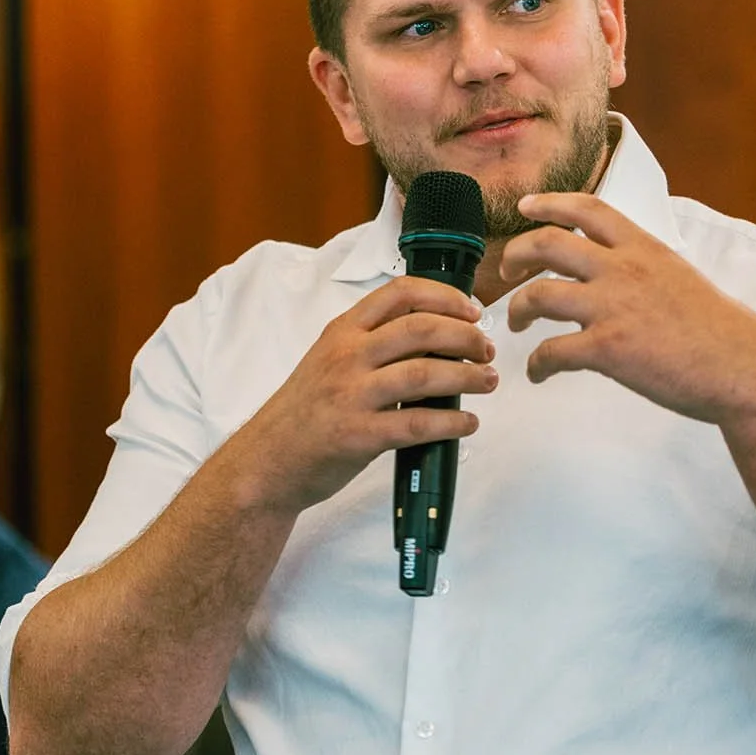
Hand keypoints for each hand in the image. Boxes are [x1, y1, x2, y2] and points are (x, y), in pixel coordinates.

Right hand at [224, 275, 497, 512]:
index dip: (445, 297)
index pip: (400, 293)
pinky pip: (418, 424)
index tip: (472, 311)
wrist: (267, 460)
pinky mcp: (358, 435)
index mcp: (342, 331)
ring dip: (468, 377)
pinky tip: (468, 423)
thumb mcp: (329, 360)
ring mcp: (351, 395)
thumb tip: (437, 338)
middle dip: (465, 337)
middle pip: (421, 328)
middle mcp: (346, 356)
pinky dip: (452, 423)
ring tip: (488, 382)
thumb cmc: (306, 411)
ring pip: (424, 373)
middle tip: (486, 350)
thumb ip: (372, 344)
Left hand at [501, 193, 755, 424]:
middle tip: (507, 271)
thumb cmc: (720, 331)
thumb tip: (619, 274)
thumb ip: (645, 268)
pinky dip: (537, 363)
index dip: (550, 203)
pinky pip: (552, 351)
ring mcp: (614, 308)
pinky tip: (538, 372)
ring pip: (539, 294)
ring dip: (518, 309)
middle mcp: (625, 269)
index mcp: (644, 248)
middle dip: (516, 254)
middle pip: (548, 243)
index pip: (588, 208)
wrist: (743, 368)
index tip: (526, 207)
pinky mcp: (609, 349)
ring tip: (515, 322)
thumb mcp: (681, 276)